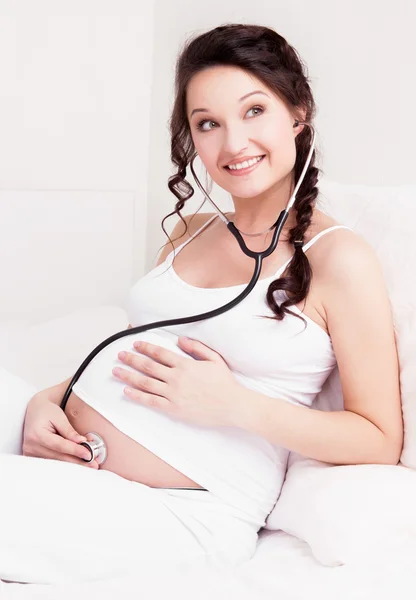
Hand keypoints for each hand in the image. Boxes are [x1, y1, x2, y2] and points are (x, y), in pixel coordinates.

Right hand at [23, 395, 99, 467]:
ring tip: (88, 464)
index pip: (60, 446)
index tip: (89, 454)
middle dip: (77, 461)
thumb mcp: (59, 416)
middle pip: (59, 457)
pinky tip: (76, 461)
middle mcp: (31, 446)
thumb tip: (82, 442)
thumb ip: (69, 431)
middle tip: (93, 464)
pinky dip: (64, 461)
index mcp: (37, 434)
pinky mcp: (33, 455)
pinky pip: (51, 460)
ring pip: (56, 461)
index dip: (75, 451)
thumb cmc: (46, 410)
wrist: (34, 410)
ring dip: (72, 462)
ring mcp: (31, 452)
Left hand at [112, 337, 240, 427]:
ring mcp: (174, 394)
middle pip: (148, 366)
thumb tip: (180, 340)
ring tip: (116, 371)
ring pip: (145, 383)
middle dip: (131, 359)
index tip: (135, 344)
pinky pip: (151, 401)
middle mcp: (176, 378)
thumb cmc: (225, 383)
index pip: (160, 353)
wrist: (232, 405)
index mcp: (185, 364)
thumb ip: (196, 347)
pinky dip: (137, 395)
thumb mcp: (214, 359)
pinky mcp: (174, 408)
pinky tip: (127, 391)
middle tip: (119, 355)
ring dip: (128, 376)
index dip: (146, 347)